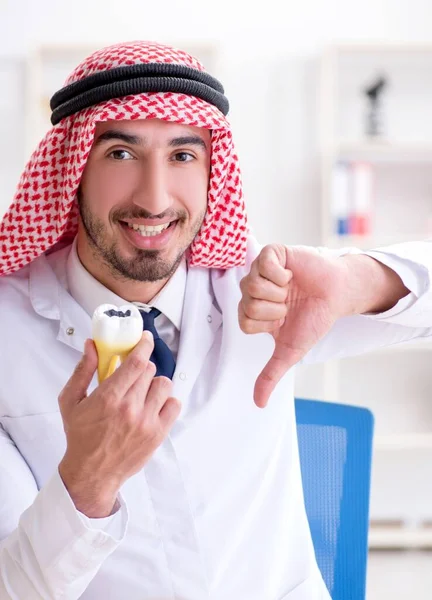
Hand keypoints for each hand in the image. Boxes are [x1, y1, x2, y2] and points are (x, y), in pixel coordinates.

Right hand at [58, 332, 180, 516]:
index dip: (144, 345)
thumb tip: (92, 345)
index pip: (136, 362)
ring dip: (153, 384)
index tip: (145, 339)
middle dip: (141, 368)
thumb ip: (83, 370)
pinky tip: (152, 405)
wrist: (92, 473)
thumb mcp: (71, 401)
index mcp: (109, 398)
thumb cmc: (80, 436)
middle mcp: (130, 408)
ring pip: (163, 384)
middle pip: (149, 371)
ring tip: (142, 393)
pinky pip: (174, 404)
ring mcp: (147, 422)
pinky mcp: (158, 434)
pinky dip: (166, 401)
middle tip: (132, 376)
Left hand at [239, 244, 347, 407]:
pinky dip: (281, 274)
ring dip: (278, 291)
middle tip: (289, 302)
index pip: (244, 321)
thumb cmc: (313, 319)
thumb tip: (258, 404)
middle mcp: (253, 291)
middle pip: (247, 303)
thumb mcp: (290, 351)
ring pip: (252, 285)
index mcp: (253, 311)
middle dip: (275, 307)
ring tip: (291, 289)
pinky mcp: (272, 254)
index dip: (268, 322)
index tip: (283, 318)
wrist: (337, 295)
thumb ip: (271, 375)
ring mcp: (260, 271)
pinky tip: (290, 275)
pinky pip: (264, 263)